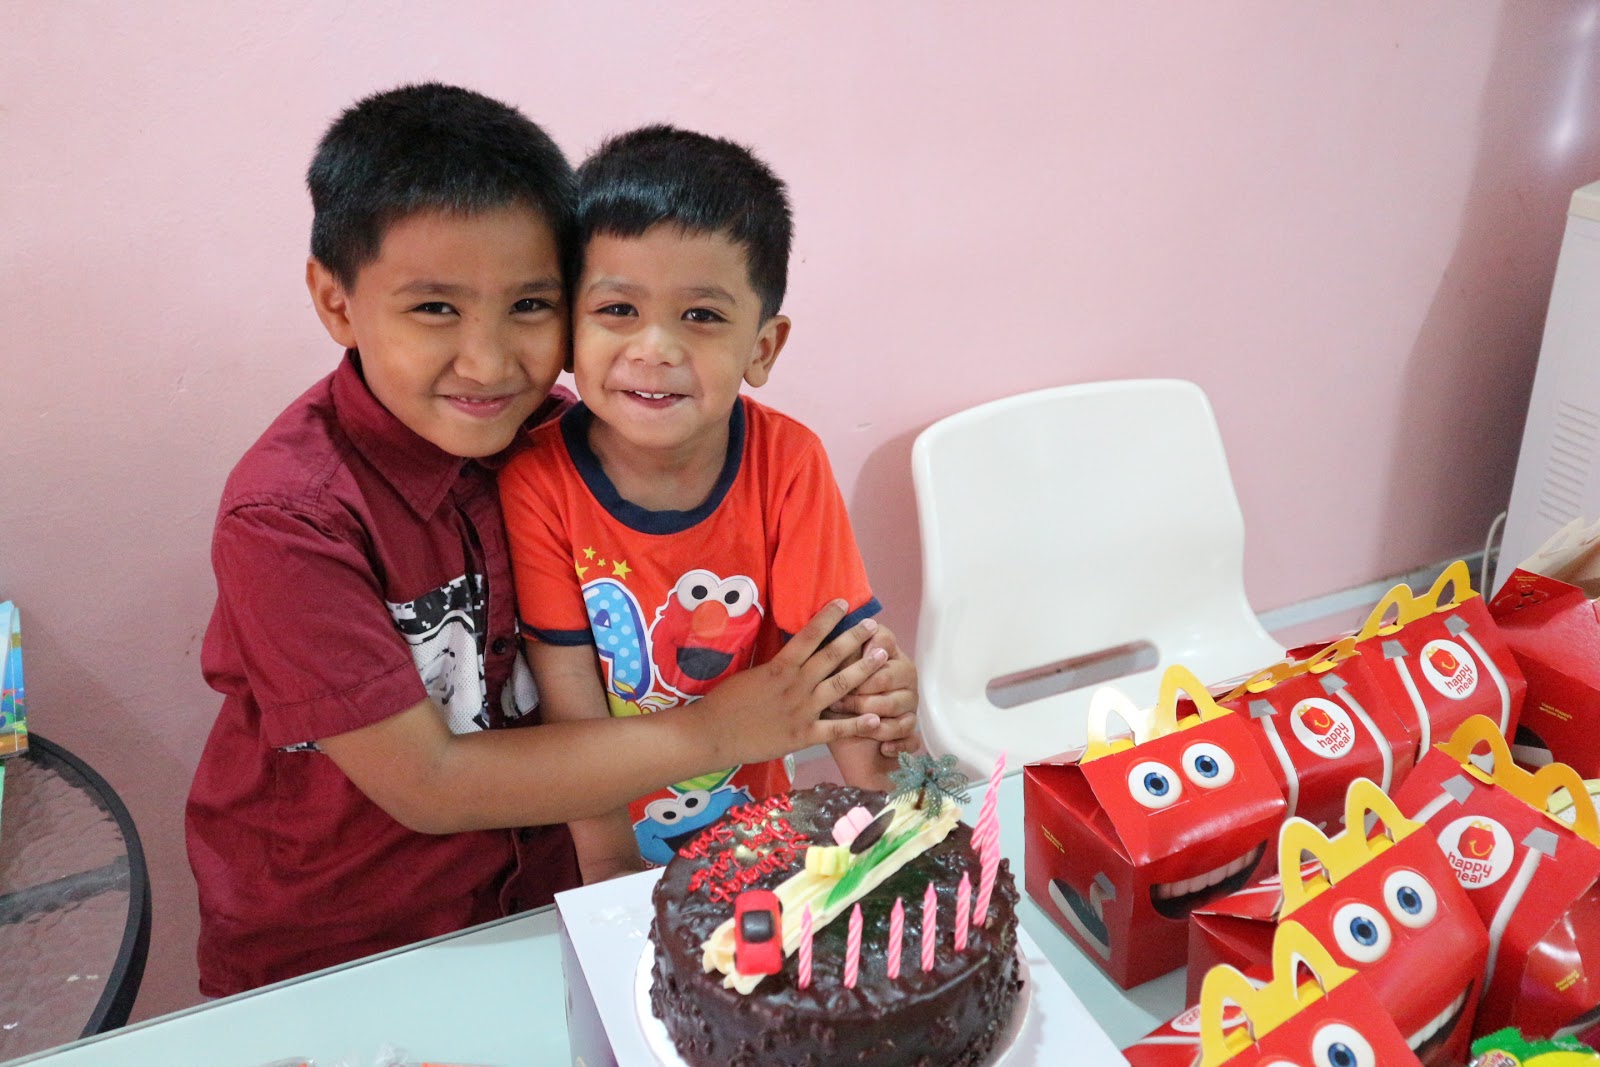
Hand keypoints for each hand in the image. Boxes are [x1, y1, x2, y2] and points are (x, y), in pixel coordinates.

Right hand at [709, 600, 890, 765]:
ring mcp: (802, 710)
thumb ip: (775, 665)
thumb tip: (792, 650)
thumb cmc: (726, 702)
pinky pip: (835, 729)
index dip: (828, 618)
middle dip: (855, 639)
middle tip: (875, 627)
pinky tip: (875, 718)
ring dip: (864, 671)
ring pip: (840, 686)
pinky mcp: (803, 735)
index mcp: (780, 667)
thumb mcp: (750, 674)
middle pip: (831, 656)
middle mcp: (795, 685)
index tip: (844, 603)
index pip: (808, 636)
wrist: (713, 734)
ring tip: (882, 658)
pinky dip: (856, 725)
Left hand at [829, 621, 921, 757]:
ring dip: (870, 715)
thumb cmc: (835, 698)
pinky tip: (884, 747)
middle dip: (859, 690)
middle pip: (885, 677)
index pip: (883, 641)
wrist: (845, 740)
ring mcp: (909, 705)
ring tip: (851, 722)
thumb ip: (835, 654)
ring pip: (895, 707)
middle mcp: (904, 676)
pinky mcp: (910, 732)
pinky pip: (910, 737)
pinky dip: (897, 743)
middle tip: (836, 700)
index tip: (840, 665)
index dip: (860, 653)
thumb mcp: (832, 673)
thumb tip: (826, 633)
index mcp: (887, 655)